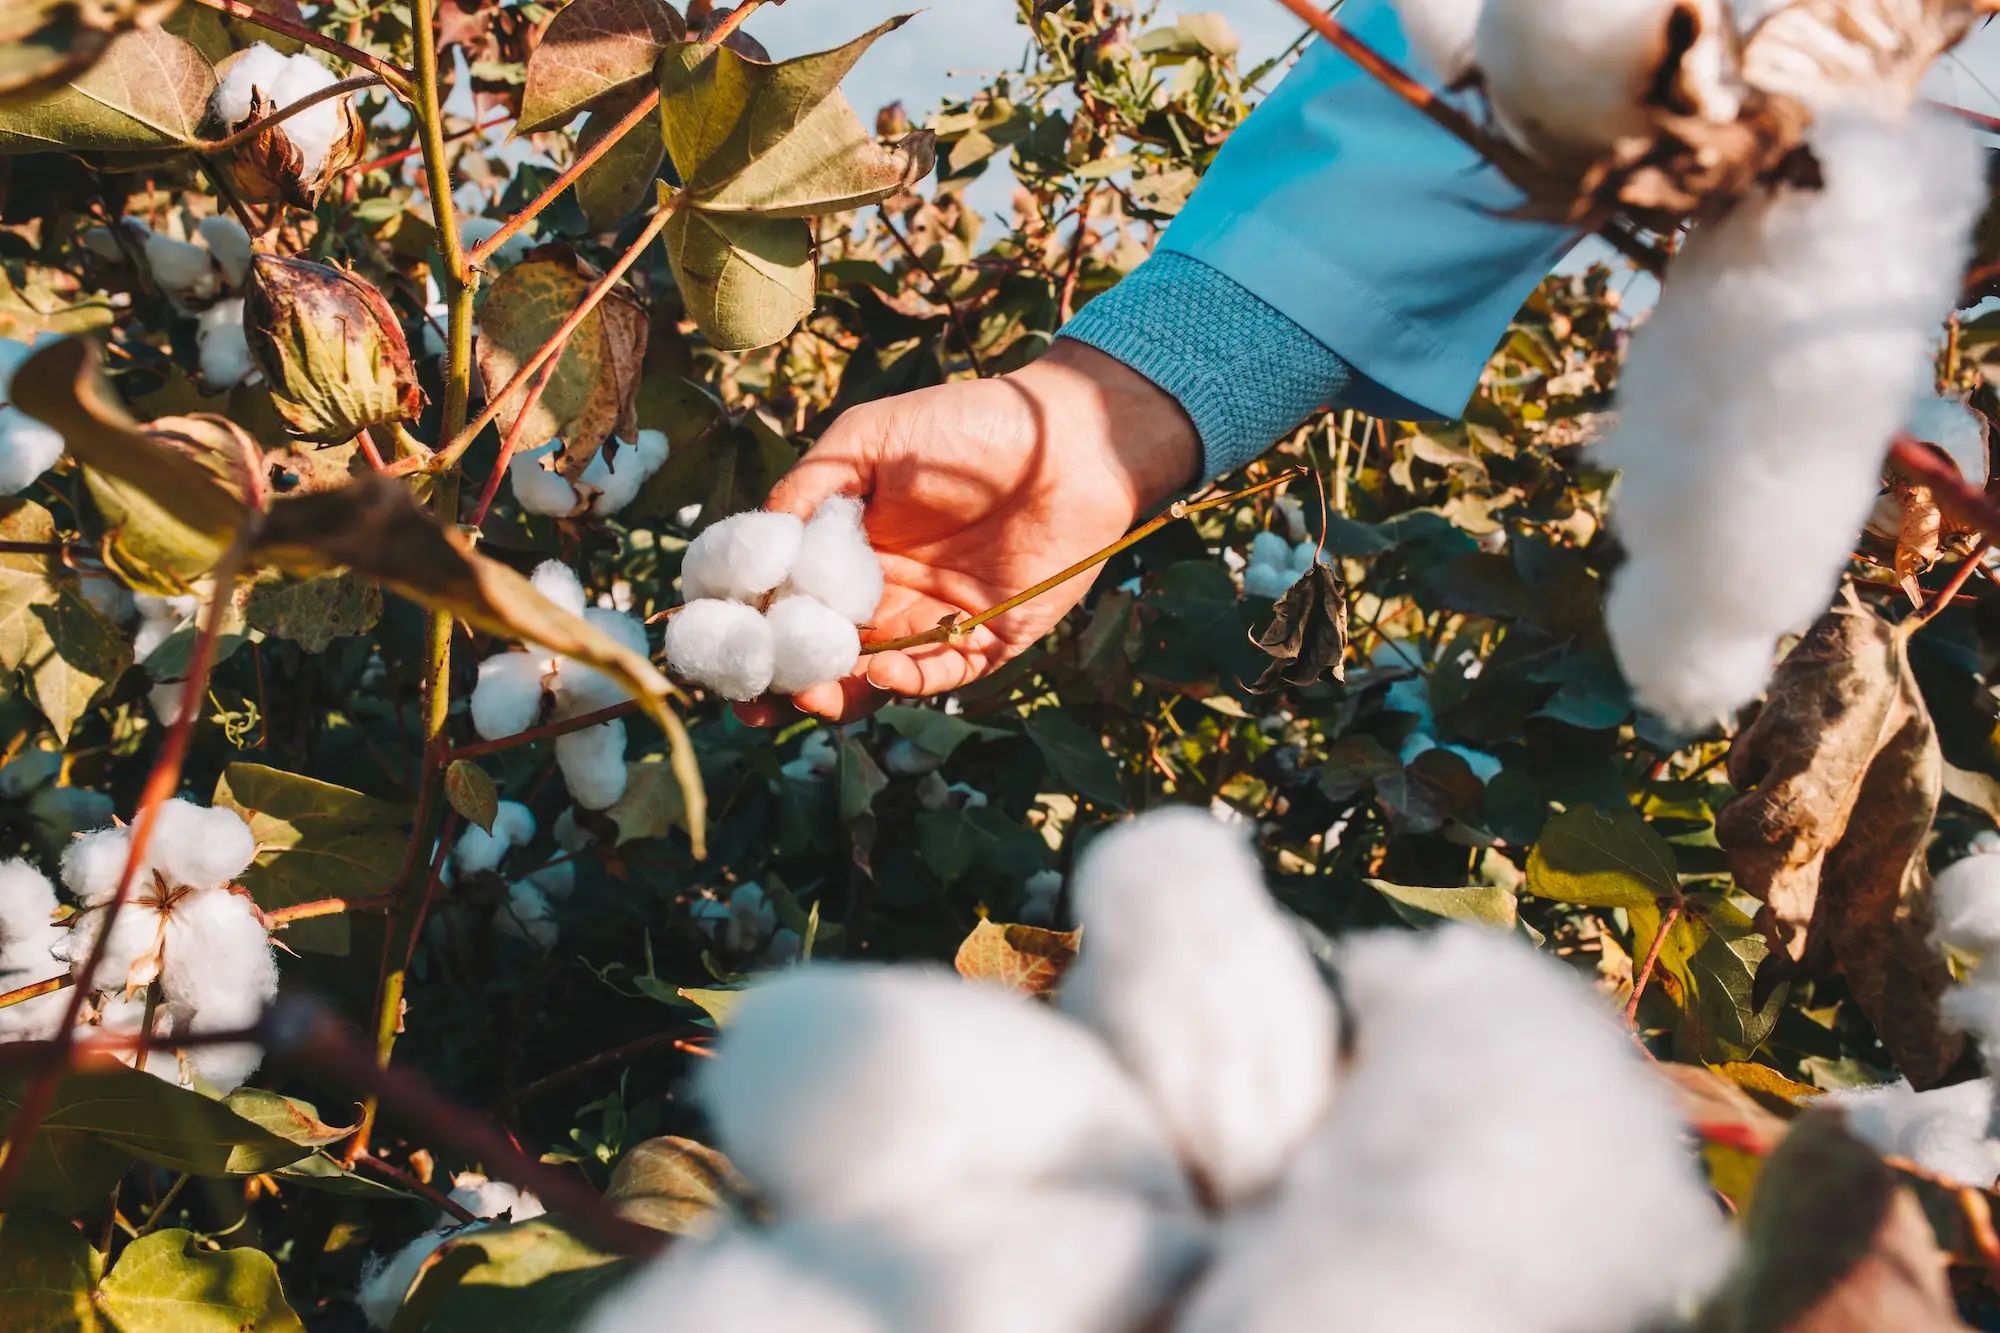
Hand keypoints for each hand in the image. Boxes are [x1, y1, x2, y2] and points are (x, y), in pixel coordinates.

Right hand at [738, 339, 1200, 724]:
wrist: (1067, 441)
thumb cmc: (968, 427)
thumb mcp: (869, 441)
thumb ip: (811, 487)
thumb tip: (758, 541)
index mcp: (848, 549)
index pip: (786, 601)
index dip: (750, 627)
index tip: (717, 644)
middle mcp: (884, 594)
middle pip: (818, 653)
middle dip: (781, 682)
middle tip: (753, 699)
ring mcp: (933, 622)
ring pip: (870, 678)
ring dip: (836, 694)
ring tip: (810, 696)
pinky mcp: (987, 642)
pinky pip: (938, 677)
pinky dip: (905, 683)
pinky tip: (879, 671)